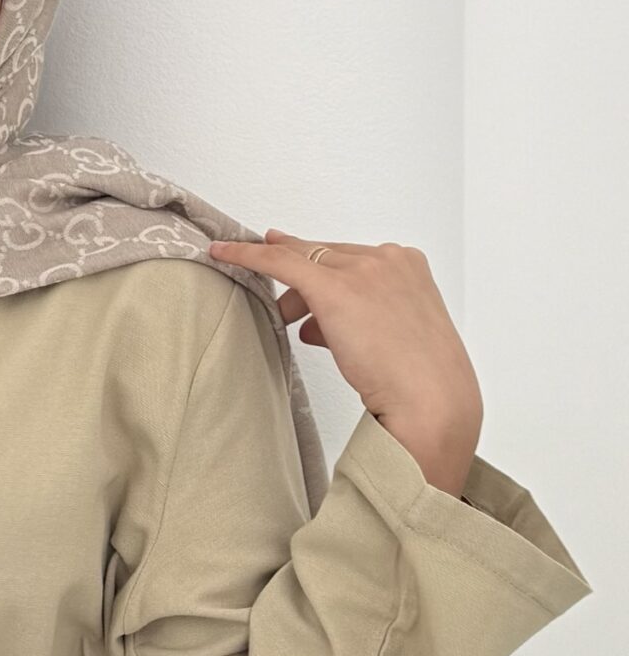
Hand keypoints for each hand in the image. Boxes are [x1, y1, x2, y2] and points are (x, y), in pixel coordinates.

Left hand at [204, 229, 483, 492]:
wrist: (431, 401)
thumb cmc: (420, 382)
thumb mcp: (391, 342)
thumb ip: (356, 322)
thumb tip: (312, 326)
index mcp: (409, 266)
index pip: (352, 258)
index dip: (321, 267)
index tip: (296, 263)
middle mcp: (387, 259)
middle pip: (327, 257)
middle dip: (303, 280)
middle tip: (286, 303)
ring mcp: (363, 269)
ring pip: (304, 260)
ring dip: (288, 288)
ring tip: (280, 313)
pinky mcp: (334, 288)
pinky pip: (280, 262)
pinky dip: (248, 256)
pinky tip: (223, 254)